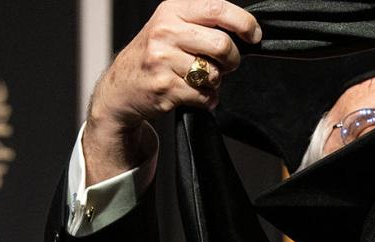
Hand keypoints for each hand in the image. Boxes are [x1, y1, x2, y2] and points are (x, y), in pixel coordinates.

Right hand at [84, 0, 259, 183]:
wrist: (120, 87)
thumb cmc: (154, 56)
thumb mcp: (171, 27)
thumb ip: (202, 24)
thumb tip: (245, 32)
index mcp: (172, 11)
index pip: (218, 9)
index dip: (244, 23)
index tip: (254, 35)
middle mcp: (165, 32)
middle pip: (223, 45)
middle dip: (232, 60)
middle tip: (224, 65)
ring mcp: (163, 60)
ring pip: (215, 74)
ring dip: (215, 82)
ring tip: (198, 79)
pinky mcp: (165, 87)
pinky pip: (205, 96)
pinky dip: (206, 99)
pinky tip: (191, 93)